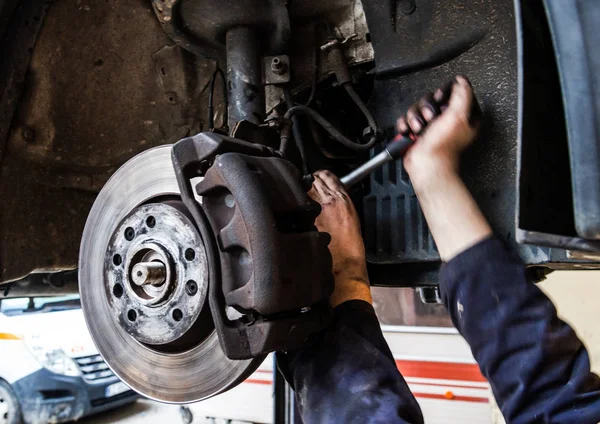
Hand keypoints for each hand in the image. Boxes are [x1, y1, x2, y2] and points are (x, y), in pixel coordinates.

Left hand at [308, 171, 371, 306]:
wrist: (345, 265)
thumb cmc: (350, 247)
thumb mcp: (351, 217)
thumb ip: (339, 203)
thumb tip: (328, 196)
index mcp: (343, 199)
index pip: (327, 175)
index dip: (318, 176)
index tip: (315, 178)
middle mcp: (329, 201)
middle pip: (312, 178)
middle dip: (307, 181)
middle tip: (304, 188)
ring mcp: (316, 210)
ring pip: (303, 189)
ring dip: (300, 191)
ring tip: (299, 199)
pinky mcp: (306, 221)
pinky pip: (297, 206)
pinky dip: (296, 206)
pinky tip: (297, 213)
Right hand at [397, 76, 480, 186]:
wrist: (426, 165)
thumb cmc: (443, 146)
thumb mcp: (458, 115)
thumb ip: (463, 94)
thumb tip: (461, 80)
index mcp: (463, 114)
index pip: (452, 91)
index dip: (442, 93)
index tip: (439, 101)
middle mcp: (448, 119)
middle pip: (431, 98)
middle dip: (426, 108)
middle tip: (430, 119)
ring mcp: (432, 126)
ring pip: (418, 108)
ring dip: (415, 118)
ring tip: (420, 130)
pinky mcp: (418, 131)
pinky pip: (408, 119)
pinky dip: (406, 125)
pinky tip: (411, 132)